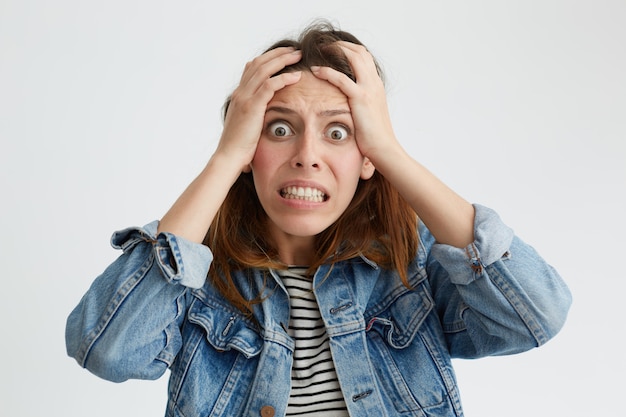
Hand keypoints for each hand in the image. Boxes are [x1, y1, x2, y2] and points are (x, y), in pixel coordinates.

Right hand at [216, 47, 301, 171]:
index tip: (283, 56)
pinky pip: (269, 85)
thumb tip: (264, 117)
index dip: (268, 59)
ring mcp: (244, 98)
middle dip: (277, 54)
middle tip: (294, 50)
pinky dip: (283, 78)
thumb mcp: (247, 126)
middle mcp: (240, 93)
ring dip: (282, 60)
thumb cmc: (240, 148)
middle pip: (259, 63)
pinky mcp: (252, 106)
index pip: (252, 69)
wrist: (229, 157)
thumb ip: (254, 116)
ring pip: (264, 69)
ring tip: (298, 55)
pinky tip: (296, 76)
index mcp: (239, 96)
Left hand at [310, 41, 397, 162]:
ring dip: (336, 50)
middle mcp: (374, 83)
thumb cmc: (375, 136)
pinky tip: (316, 71)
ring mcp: (369, 88)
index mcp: (376, 85)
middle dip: (342, 44)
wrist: (384, 148)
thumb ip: (362, 104)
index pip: (365, 57)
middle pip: (360, 52)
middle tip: (325, 45)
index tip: (334, 50)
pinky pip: (341, 78)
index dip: (349, 50)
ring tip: (320, 50)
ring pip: (353, 57)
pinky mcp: (360, 98)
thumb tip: (350, 105)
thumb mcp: (369, 114)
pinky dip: (327, 71)